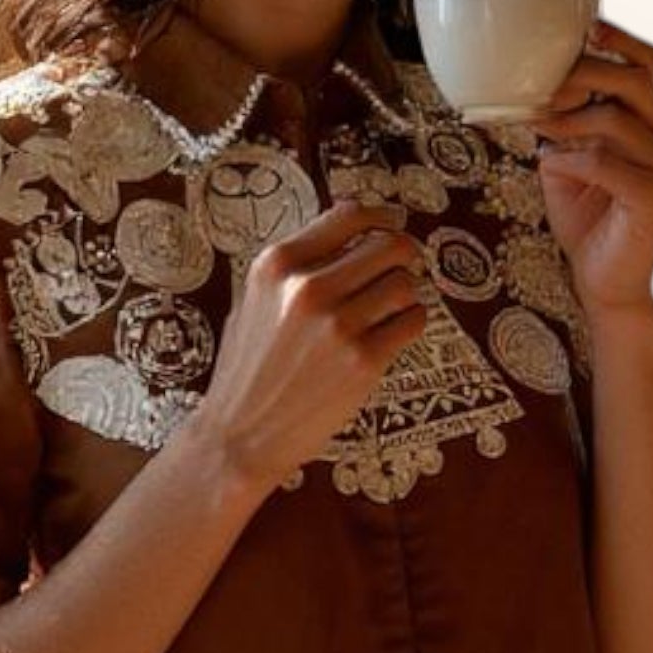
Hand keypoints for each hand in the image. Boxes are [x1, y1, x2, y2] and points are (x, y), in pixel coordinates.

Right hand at [197, 200, 428, 491]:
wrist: (239, 435)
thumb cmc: (247, 370)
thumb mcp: (253, 301)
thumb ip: (295, 268)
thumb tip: (348, 237)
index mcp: (277, 265)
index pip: (349, 216)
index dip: (380, 216)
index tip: (392, 223)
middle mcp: (308, 288)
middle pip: (389, 245)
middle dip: (404, 255)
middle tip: (403, 268)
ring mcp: (339, 325)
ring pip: (406, 284)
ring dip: (406, 294)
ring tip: (390, 309)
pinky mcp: (364, 361)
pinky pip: (413, 322)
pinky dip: (411, 324)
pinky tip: (393, 334)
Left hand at [524, 17, 652, 317]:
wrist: (605, 286)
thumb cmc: (587, 222)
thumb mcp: (568, 160)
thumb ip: (563, 123)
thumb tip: (526, 85)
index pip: (649, 63)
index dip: (618, 39)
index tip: (581, 28)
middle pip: (633, 79)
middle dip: (581, 74)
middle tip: (538, 84)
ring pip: (615, 119)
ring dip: (566, 119)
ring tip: (534, 125)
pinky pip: (607, 161)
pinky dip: (572, 159)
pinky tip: (550, 166)